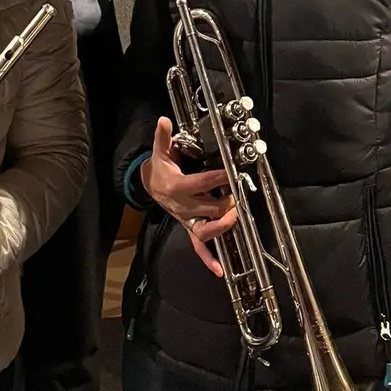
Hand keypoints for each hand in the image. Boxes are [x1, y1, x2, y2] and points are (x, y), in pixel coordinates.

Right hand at [138, 117, 233, 276]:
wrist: (150, 186)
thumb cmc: (160, 168)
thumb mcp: (160, 151)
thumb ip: (163, 137)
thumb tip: (164, 121)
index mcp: (177, 187)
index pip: (202, 183)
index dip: (218, 178)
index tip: (232, 173)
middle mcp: (183, 206)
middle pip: (209, 208)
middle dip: (227, 203)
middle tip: (239, 194)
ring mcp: (187, 220)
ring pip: (206, 230)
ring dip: (223, 226)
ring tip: (235, 216)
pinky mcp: (189, 228)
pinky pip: (198, 246)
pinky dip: (208, 259)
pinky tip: (219, 269)